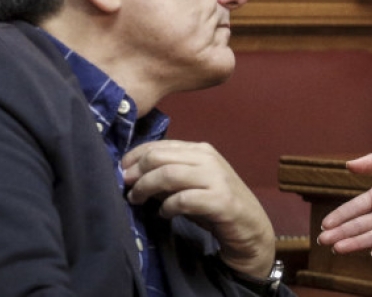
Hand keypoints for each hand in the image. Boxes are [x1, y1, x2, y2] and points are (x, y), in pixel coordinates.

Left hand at [122, 140, 275, 278]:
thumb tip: (132, 175)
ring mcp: (216, 178)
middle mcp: (208, 159)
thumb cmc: (215, 204)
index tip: (121, 171)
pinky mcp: (221, 201)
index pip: (159, 145)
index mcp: (200, 150)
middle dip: (137, 172)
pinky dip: (168, 207)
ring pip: (169, 174)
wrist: (250, 226)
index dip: (135, 156)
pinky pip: (184, 199)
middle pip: (160, 156)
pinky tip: (164, 214)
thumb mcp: (189, 185)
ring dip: (147, 188)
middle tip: (126, 187)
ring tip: (137, 200)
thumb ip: (166, 177)